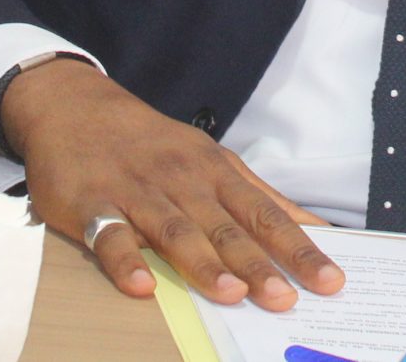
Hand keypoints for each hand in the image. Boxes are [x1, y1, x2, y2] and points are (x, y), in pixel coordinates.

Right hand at [0, 58, 343, 310]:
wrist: (76, 107)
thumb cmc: (155, 145)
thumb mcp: (211, 160)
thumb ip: (258, 198)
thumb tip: (313, 228)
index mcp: (215, 172)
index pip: (264, 214)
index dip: (298, 247)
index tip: (330, 279)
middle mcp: (182, 181)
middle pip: (226, 227)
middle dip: (258, 263)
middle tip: (286, 299)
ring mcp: (137, 191)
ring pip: (176, 230)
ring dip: (203, 263)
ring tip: (232, 295)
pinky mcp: (91, 203)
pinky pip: (109, 235)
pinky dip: (125, 261)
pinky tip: (141, 287)